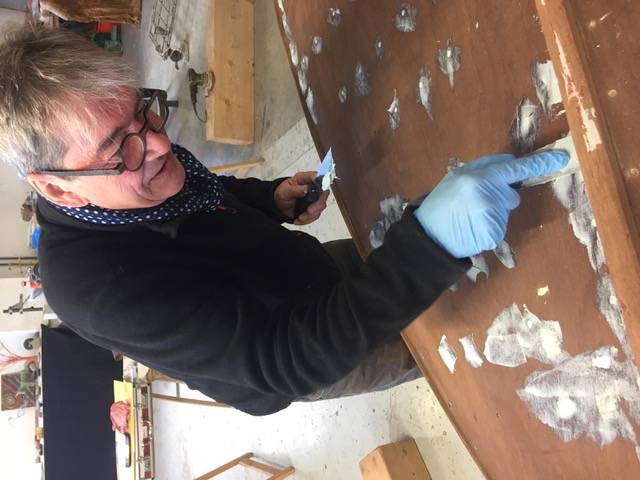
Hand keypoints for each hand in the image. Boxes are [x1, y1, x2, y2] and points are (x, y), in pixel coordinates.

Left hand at [274, 171, 329, 224]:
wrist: (280, 205)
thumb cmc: (283, 193)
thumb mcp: (285, 191)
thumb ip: (296, 190)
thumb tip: (306, 188)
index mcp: (305, 178)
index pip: (318, 177)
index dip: (322, 183)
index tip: (318, 192)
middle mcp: (313, 187)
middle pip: (323, 194)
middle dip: (317, 205)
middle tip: (308, 211)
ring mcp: (315, 198)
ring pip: (321, 206)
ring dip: (311, 214)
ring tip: (300, 217)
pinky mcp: (315, 207)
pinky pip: (316, 215)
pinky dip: (308, 219)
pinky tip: (300, 219)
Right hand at [413, 151, 568, 257]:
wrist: (428, 237)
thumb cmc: (440, 205)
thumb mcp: (455, 178)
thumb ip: (482, 169)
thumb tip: (511, 163)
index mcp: (477, 177)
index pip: (514, 169)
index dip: (539, 164)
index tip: (560, 159)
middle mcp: (488, 195)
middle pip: (511, 194)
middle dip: (499, 197)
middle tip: (473, 204)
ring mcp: (492, 216)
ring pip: (505, 211)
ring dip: (492, 213)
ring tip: (469, 217)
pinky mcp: (494, 233)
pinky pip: (500, 227)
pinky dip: (489, 228)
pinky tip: (472, 228)